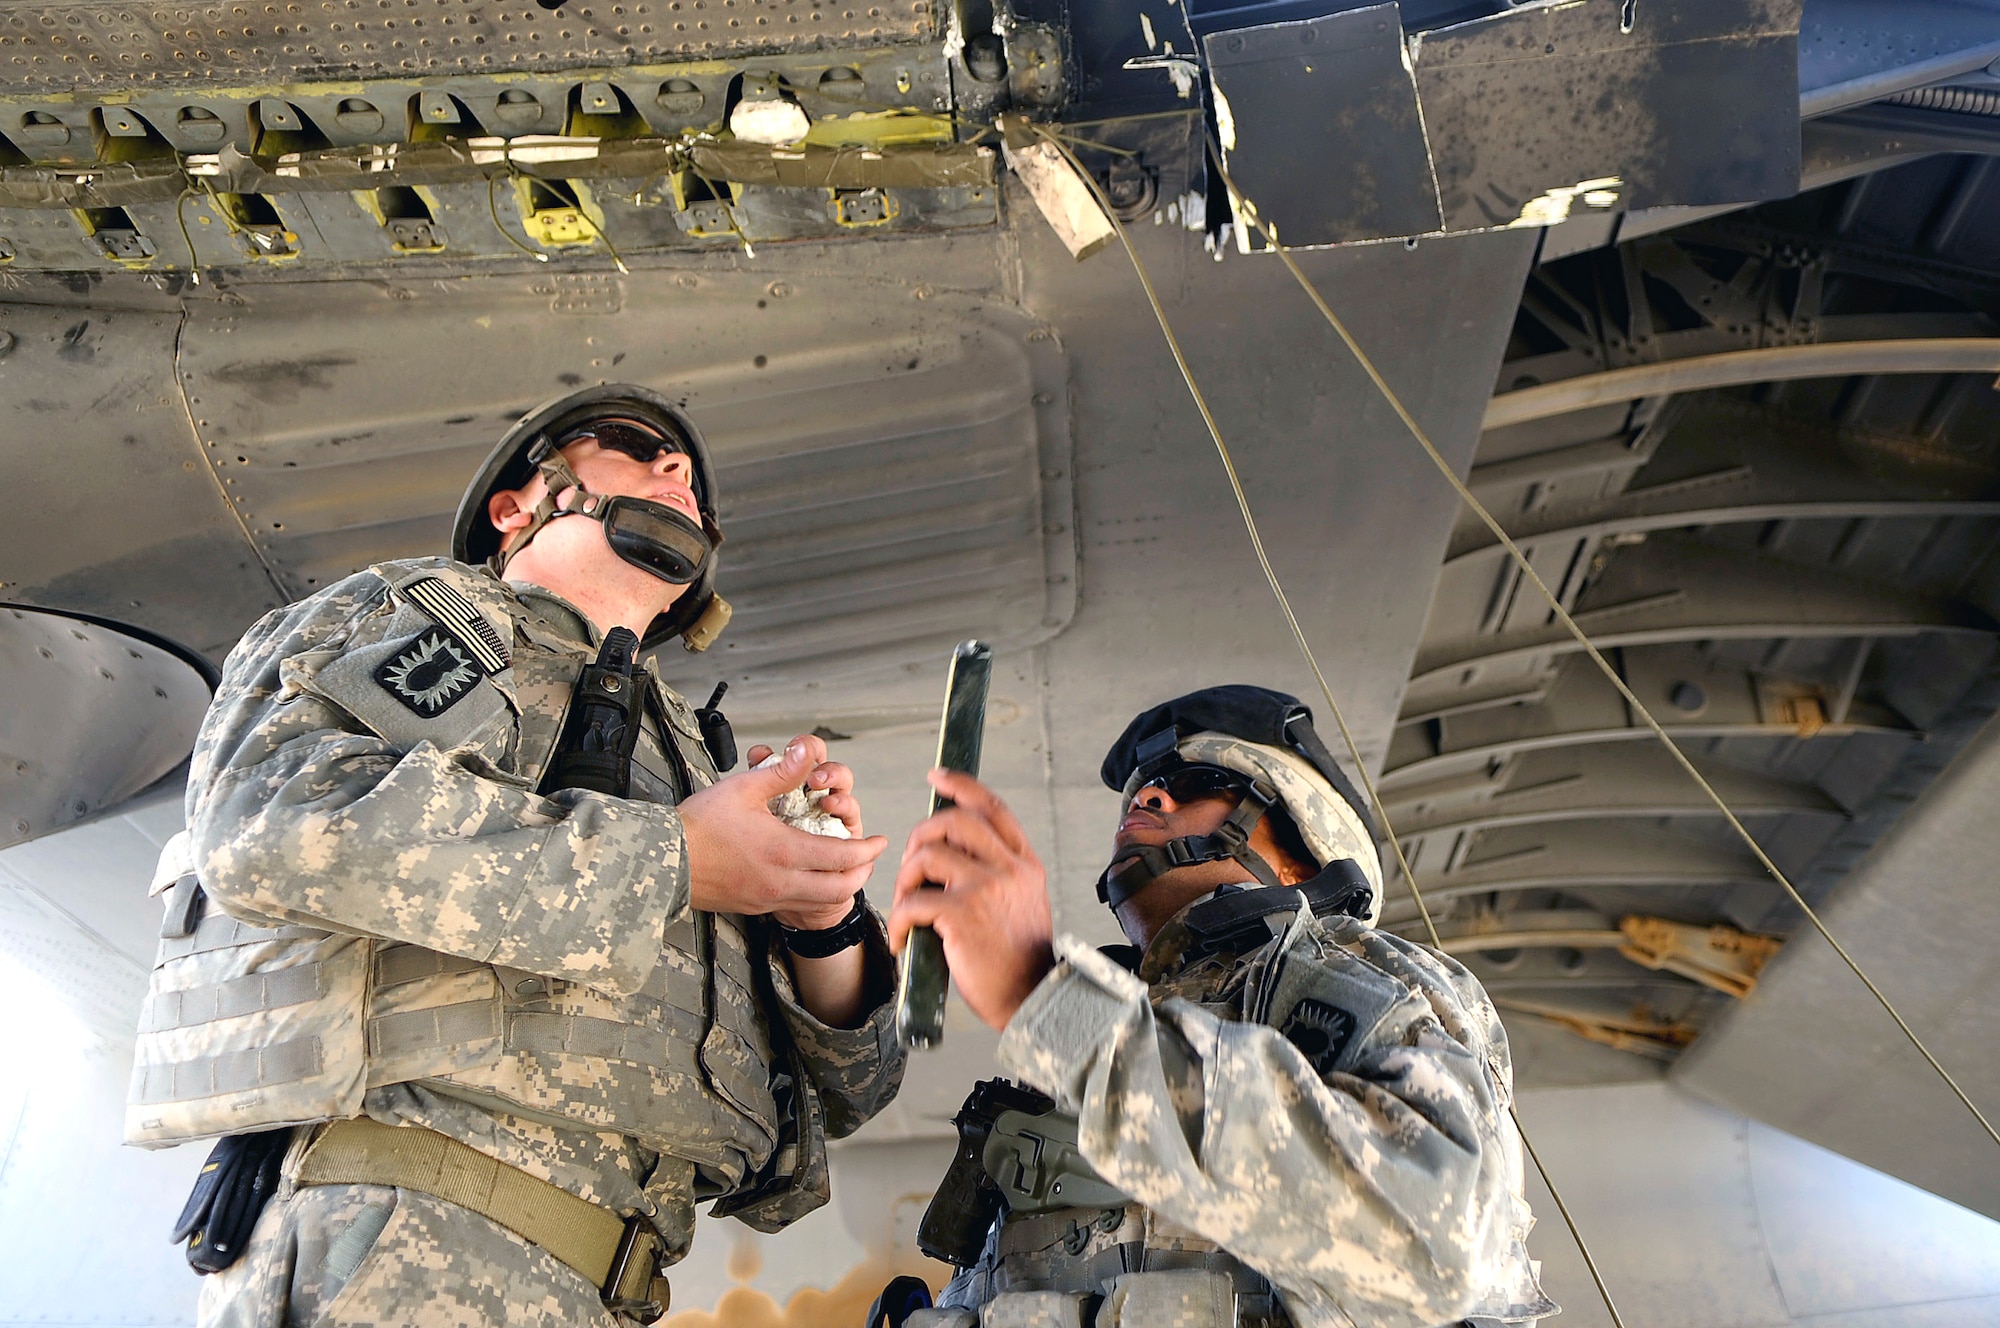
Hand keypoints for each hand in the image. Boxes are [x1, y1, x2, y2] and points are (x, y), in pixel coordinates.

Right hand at [681, 734, 886, 927]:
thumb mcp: (743, 788)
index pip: (842, 856)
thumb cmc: (699, 824)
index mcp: (783, 851)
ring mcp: (767, 898)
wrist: (662, 859)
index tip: (879, 841)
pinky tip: (811, 881)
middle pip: (839, 888)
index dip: (867, 849)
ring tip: (848, 871)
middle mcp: (780, 881)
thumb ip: (782, 772)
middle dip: (861, 873)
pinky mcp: (753, 907)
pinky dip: (814, 896)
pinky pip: (794, 906)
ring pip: (819, 902)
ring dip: (841, 887)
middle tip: (869, 859)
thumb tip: (808, 752)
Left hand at [888, 770, 1055, 1029]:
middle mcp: (1009, 868)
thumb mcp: (1024, 902)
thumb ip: (998, 873)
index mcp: (1024, 863)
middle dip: (920, 835)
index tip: (936, 776)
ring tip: (906, 908)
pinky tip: (902, 941)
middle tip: (911, 867)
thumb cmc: (1020, 958)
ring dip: (904, 880)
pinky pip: (912, 902)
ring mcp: (986, 888)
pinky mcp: (962, 915)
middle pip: (952, 820)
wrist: (1033, 999)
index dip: (961, 784)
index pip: (992, 806)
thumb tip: (950, 852)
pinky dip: (898, 921)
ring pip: (926, 855)